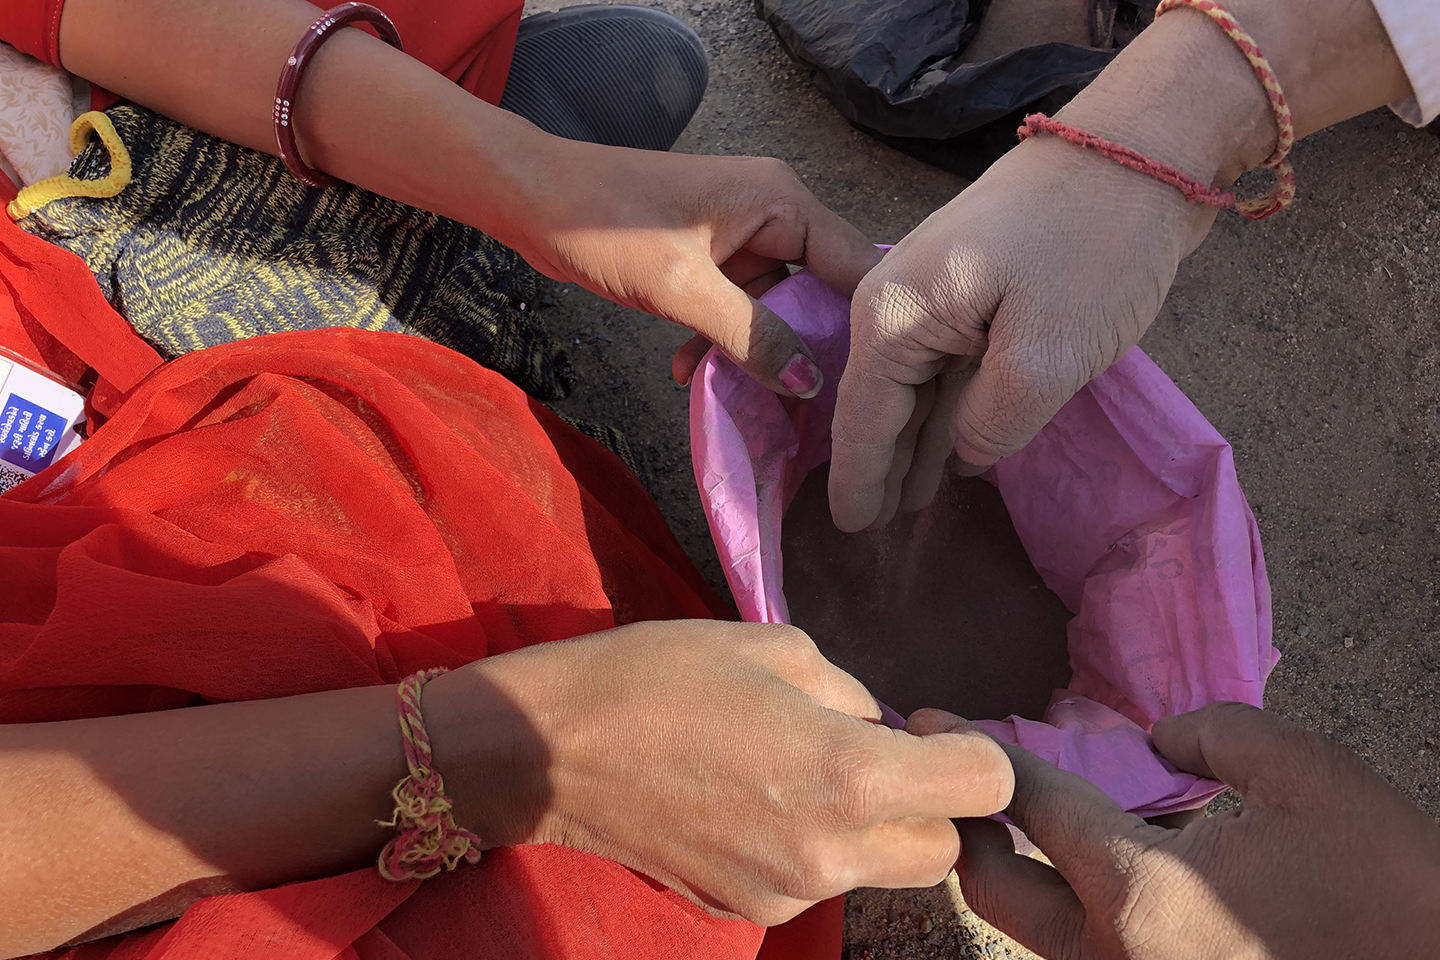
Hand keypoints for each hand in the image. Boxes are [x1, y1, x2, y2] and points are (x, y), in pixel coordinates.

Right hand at [429, 621, 1012, 924]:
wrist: (551, 751)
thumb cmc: (661, 676)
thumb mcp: (775, 646)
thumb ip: (854, 693)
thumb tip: (887, 728)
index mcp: (848, 774)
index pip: (985, 787)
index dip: (974, 749)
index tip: (926, 725)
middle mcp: (831, 853)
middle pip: (944, 850)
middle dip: (930, 803)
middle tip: (880, 754)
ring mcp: (787, 893)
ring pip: (881, 872)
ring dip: (871, 827)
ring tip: (801, 772)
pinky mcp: (747, 912)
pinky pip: (817, 882)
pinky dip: (814, 847)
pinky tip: (755, 802)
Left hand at [508, 142, 882, 398]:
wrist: (531, 197)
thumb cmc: (605, 225)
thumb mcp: (682, 288)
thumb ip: (750, 335)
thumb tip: (808, 384)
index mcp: (782, 201)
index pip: (856, 265)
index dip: (866, 324)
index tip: (869, 387)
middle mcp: (774, 212)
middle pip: (821, 290)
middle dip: (810, 348)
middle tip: (812, 410)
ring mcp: (742, 234)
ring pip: (776, 306)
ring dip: (755, 352)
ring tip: (745, 399)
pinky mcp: (712, 256)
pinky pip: (737, 306)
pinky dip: (720, 340)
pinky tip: (690, 372)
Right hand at [825, 0, 1411, 530]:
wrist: (1142, 150)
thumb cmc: (1089, 250)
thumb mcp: (1043, 357)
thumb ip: (991, 424)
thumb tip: (966, 450)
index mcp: (893, 317)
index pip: (862, 420)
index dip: (858, 482)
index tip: (847, 534)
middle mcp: (900, 306)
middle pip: (881, 405)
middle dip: (879, 469)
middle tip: (872, 537)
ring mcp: (941, 297)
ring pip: (918, 391)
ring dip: (916, 447)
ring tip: (908, 509)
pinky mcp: (981, 294)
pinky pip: (951, 372)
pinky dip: (948, 415)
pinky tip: (950, 455)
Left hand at [908, 704, 1439, 958]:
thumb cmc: (1385, 877)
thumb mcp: (1303, 771)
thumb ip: (1208, 733)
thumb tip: (1154, 744)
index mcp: (1144, 894)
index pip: (1036, 808)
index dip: (983, 754)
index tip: (931, 721)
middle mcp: (1118, 955)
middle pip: (997, 894)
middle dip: (965, 832)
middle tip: (952, 779)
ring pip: (1036, 930)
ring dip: (1012, 870)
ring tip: (1005, 813)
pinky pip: (1086, 946)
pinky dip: (1066, 899)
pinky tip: (1078, 857)